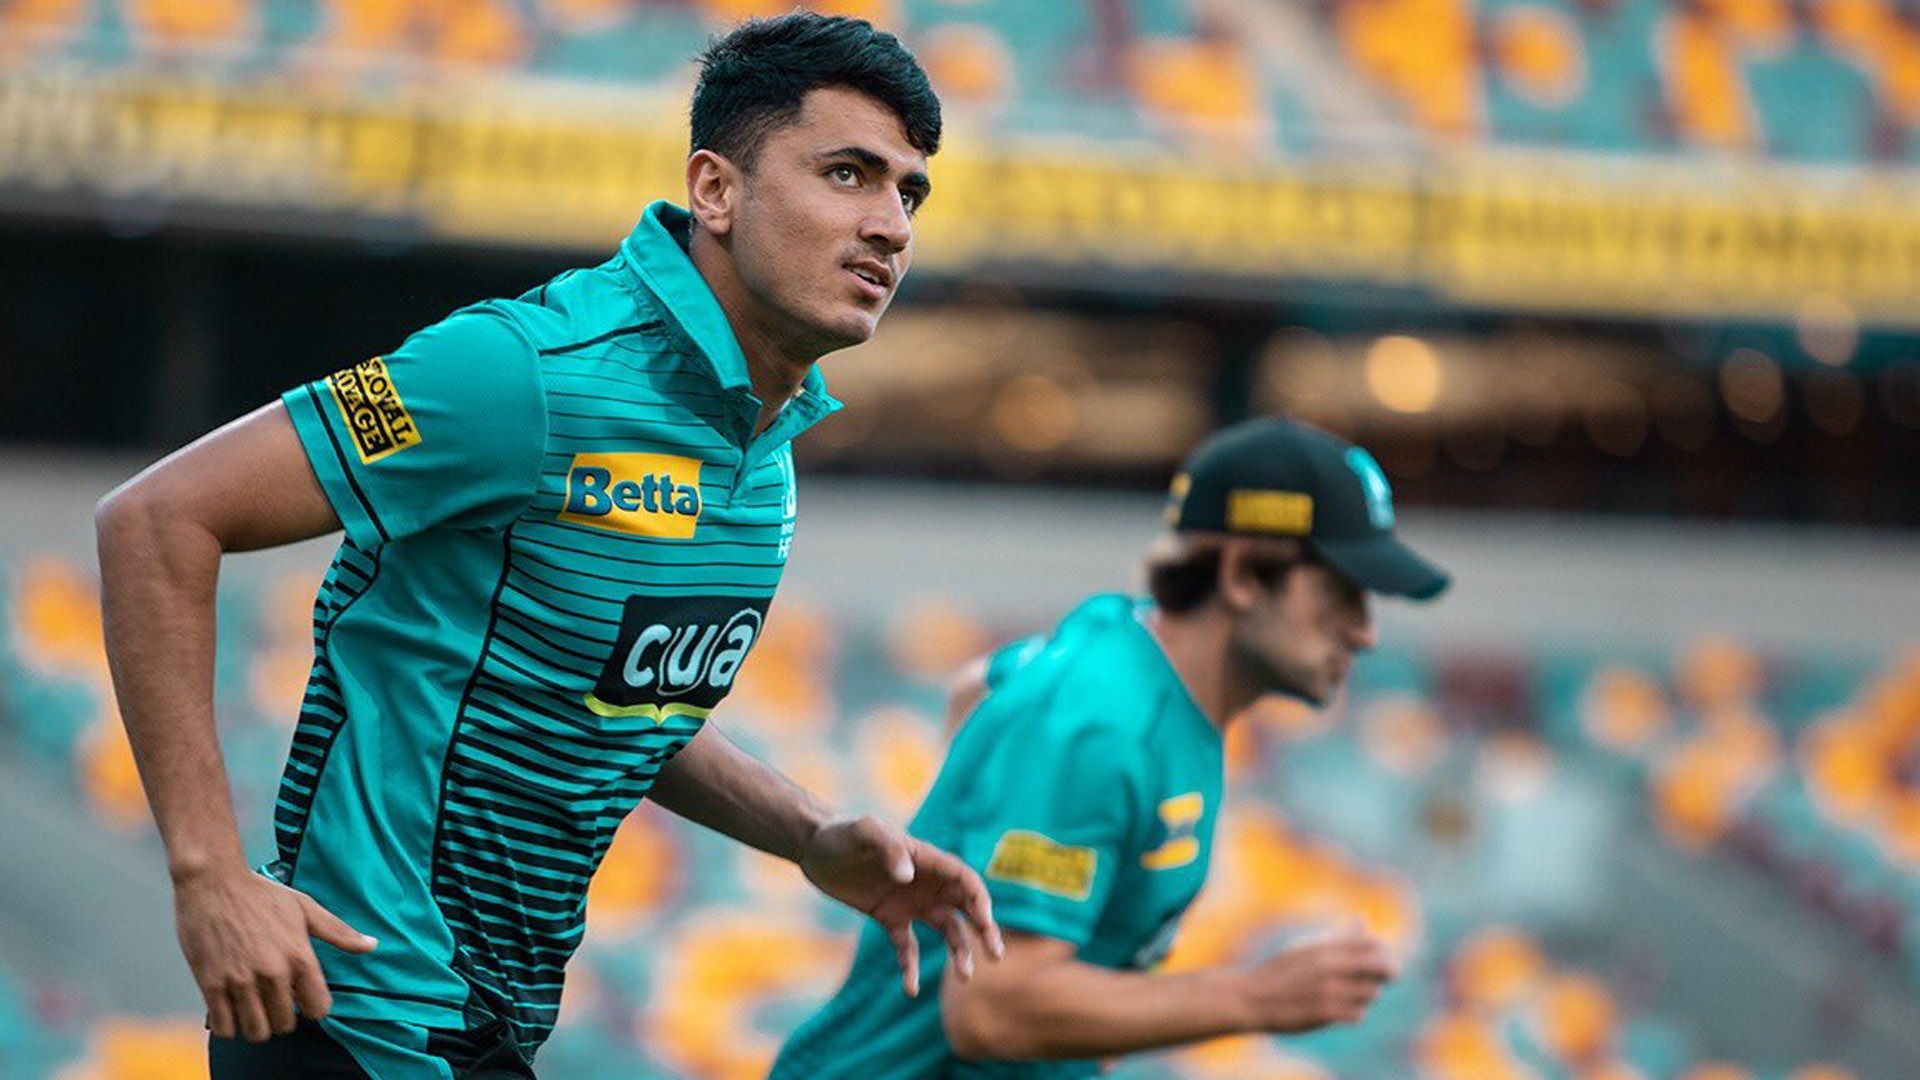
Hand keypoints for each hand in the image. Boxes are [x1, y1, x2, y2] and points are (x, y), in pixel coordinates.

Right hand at [173, 867, 376, 1041]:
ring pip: (256, 1031)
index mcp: (299, 956)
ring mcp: (240, 981)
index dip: (312, 1007)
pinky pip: (224, 1027)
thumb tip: (371, 945)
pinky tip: (232, 1009)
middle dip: (283, 1017)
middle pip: (285, 1024)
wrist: (213, 882)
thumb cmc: (259, 894)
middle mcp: (272, 972)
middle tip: (275, 1002)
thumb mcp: (305, 908)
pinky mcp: (211, 984)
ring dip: (257, 1025)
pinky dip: (230, 1025)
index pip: (318, 1009)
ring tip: (254, 1008)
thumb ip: (338, 932)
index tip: (303, 999)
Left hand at [801, 814, 1004, 996]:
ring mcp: (911, 903)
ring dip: (959, 952)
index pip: (965, 881)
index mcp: (928, 859)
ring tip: (966, 976)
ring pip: (947, 931)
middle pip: (966, 908)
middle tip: (995, 955)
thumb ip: (890, 848)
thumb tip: (908, 876)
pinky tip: (911, 990)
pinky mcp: (890, 919)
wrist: (815, 848)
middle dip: (984, 930)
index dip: (979, 900)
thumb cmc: (844, 833)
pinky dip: (912, 968)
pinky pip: (908, 948)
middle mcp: (927, 883)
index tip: (984, 923)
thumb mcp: (866, 831)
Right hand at [1239, 922, 1398, 1033]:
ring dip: (1367, 995)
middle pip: (1381, 968)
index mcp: (1326, 946)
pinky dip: (1355, 1013)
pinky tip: (1344, 1010)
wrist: (1252, 998)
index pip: (1373, 943)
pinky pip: (1359, 1015)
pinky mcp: (1325, 1014)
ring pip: (1371, 994)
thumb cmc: (1281, 970)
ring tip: (1354, 994)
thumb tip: (1362, 918)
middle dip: (1388, 973)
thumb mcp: (1307, 946)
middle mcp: (1330, 966)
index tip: (1383, 958)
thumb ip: (1339, 937)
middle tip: (1388, 977)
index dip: (1385, 951)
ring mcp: (1329, 990)